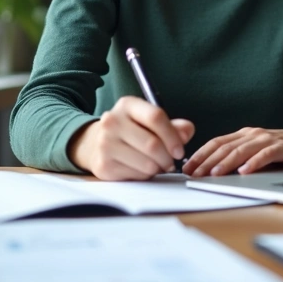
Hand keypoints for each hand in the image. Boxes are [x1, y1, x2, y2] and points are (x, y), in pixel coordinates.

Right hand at [67, 96, 194, 180]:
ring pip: (147, 163)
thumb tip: (187, 130)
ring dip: (158, 168)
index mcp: (127, 105)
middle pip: (152, 144)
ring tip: (156, 165)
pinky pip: (136, 176)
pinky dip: (145, 176)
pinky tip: (141, 169)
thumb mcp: (149, 121)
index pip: (156, 117)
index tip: (180, 150)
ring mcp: (105, 144)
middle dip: (167, 158)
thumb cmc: (130, 131)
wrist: (95, 143)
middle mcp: (112, 121)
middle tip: (170, 162)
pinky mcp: (103, 165)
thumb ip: (172, 126)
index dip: (173, 136)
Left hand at [183, 126, 282, 176]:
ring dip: (226, 162)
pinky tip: (245, 172)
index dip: (200, 154)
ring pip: (242, 150)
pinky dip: (254, 163)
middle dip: (207, 161)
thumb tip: (215, 171)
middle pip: (225, 147)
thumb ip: (240, 157)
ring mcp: (268, 139)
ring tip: (214, 174)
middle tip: (194, 174)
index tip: (186, 168)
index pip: (217, 143)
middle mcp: (253, 134)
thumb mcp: (258, 151)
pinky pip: (266, 154)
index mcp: (244, 135)